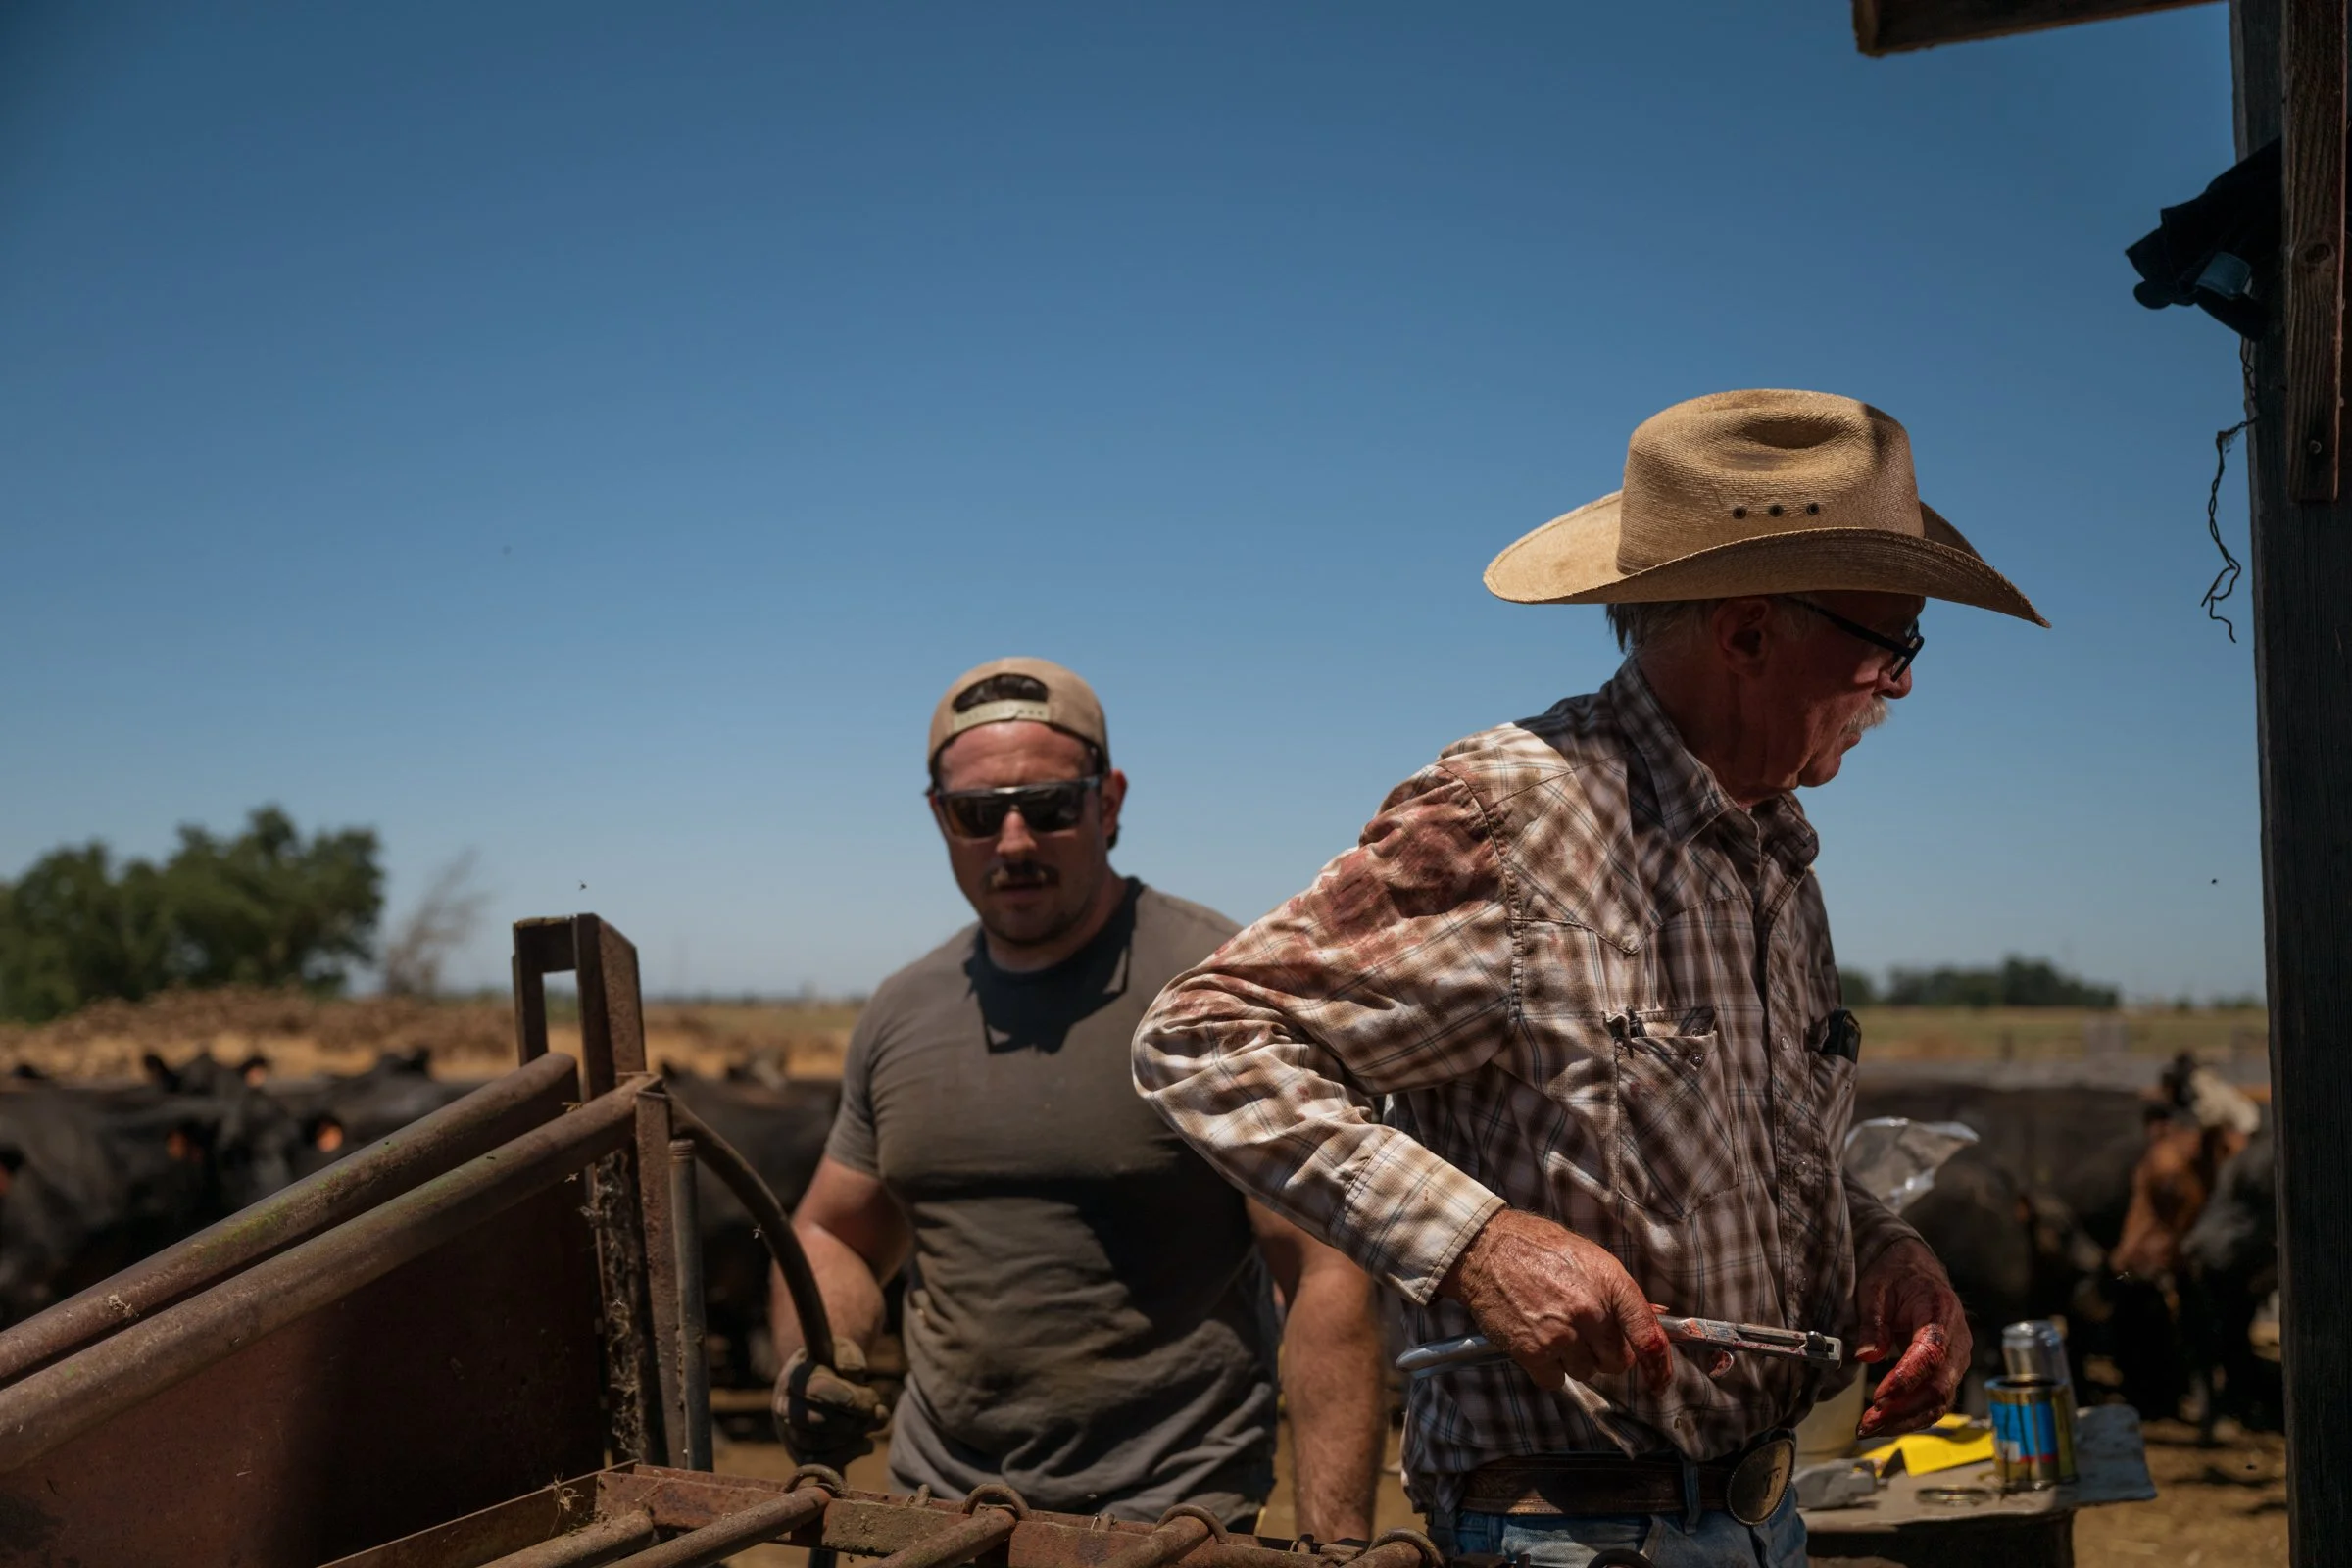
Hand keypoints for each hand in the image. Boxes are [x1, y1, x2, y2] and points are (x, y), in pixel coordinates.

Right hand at [773, 1340, 890, 1466]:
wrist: (822, 1382)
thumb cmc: (835, 1364)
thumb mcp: (842, 1350)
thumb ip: (848, 1357)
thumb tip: (853, 1373)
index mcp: (793, 1376)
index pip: (815, 1388)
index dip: (847, 1397)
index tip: (872, 1400)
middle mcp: (783, 1405)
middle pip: (816, 1421)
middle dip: (854, 1419)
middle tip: (875, 1412)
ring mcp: (787, 1432)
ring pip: (817, 1444)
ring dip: (852, 1438)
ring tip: (873, 1425)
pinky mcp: (797, 1453)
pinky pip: (818, 1464)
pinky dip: (846, 1456)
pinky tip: (866, 1444)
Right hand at [1439, 1209, 1672, 1393]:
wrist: (1485, 1249)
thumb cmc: (1537, 1248)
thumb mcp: (1588, 1258)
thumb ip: (1619, 1293)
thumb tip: (1654, 1318)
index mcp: (1610, 1282)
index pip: (1647, 1335)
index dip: (1658, 1365)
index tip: (1659, 1380)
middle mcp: (1590, 1309)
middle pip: (1617, 1362)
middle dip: (1605, 1355)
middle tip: (1586, 1337)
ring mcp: (1561, 1332)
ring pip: (1586, 1372)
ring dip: (1574, 1359)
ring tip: (1554, 1329)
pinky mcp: (1533, 1351)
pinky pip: (1555, 1380)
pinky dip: (1548, 1369)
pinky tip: (1537, 1342)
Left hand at [1853, 1238, 1970, 1439]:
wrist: (1918, 1270)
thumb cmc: (1896, 1275)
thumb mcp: (1875, 1287)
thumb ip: (1872, 1322)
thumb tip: (1866, 1356)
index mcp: (1941, 1312)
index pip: (1930, 1354)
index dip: (1906, 1380)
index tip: (1879, 1397)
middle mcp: (1958, 1341)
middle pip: (1939, 1387)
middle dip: (1903, 1410)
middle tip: (1868, 1423)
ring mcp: (1957, 1359)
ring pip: (1939, 1401)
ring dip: (1905, 1419)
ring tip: (1870, 1428)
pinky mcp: (1949, 1372)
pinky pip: (1935, 1401)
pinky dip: (1912, 1416)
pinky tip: (1885, 1422)